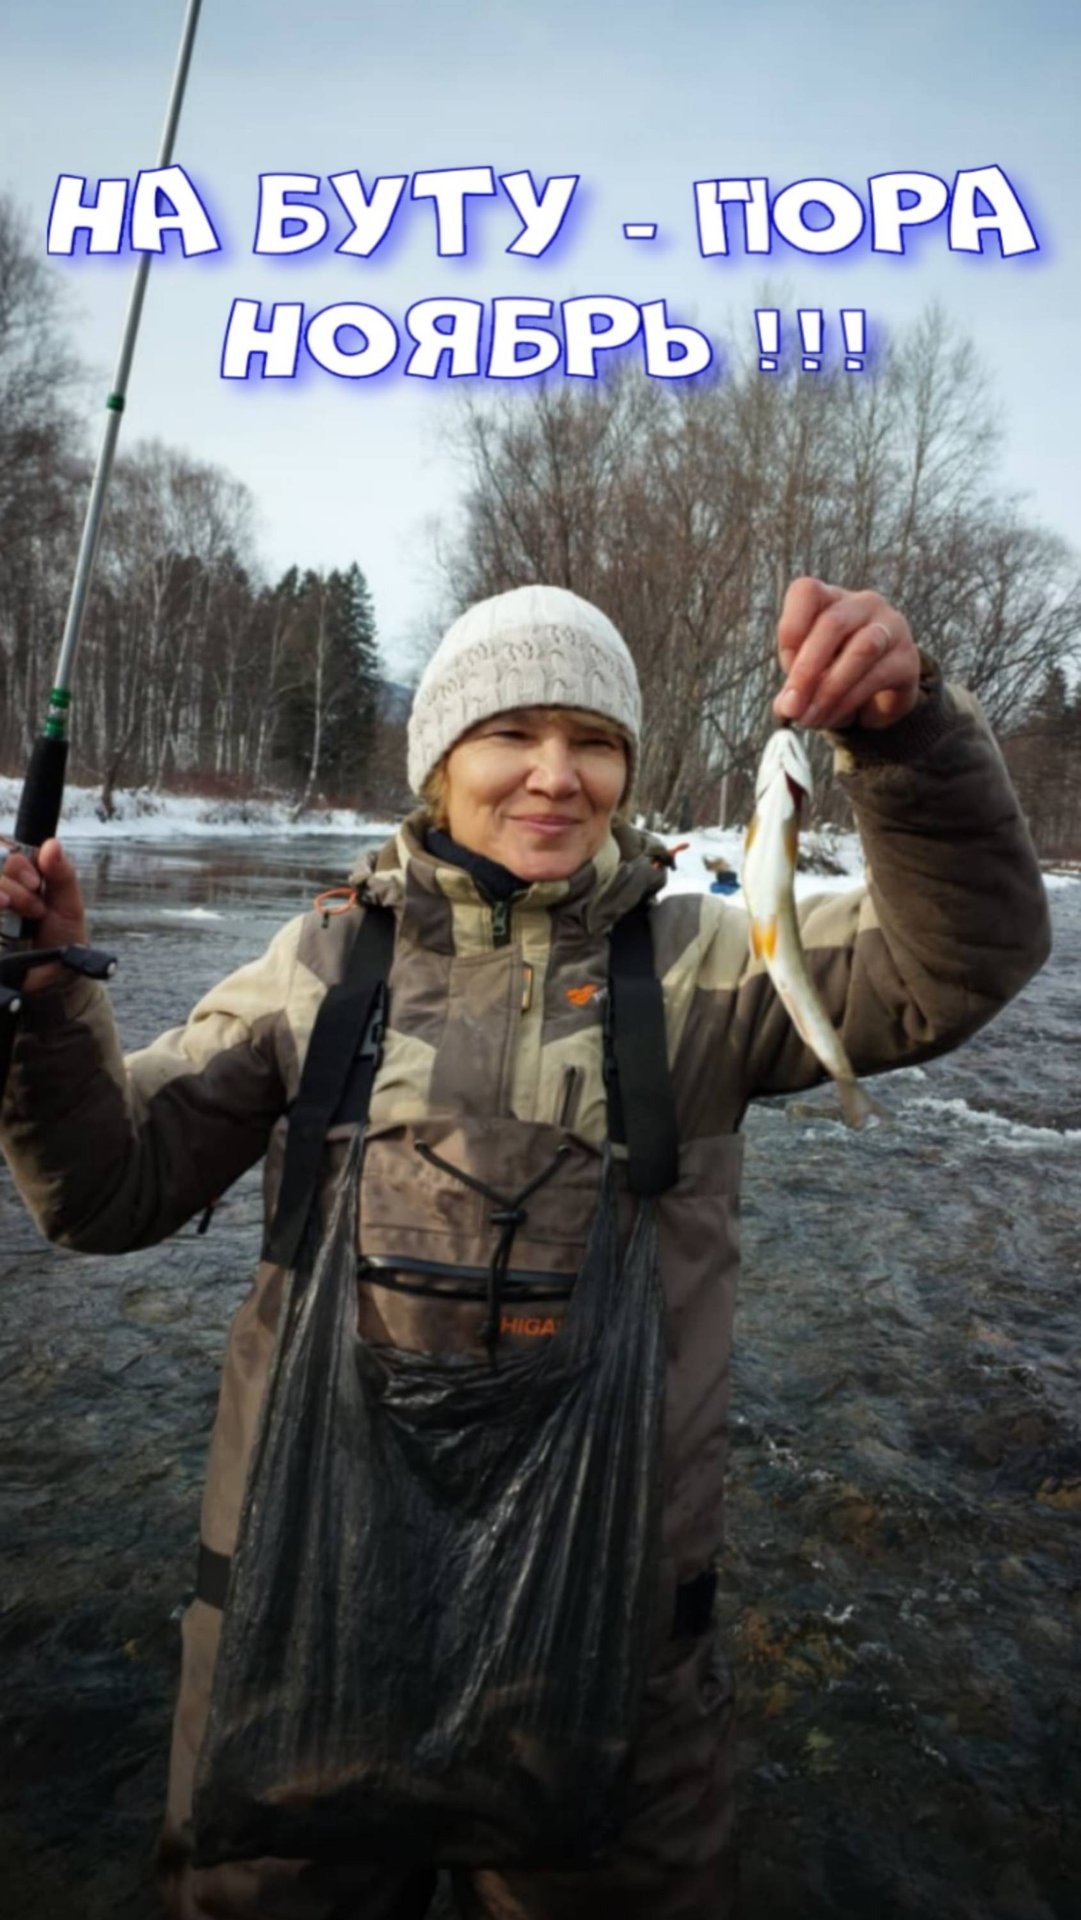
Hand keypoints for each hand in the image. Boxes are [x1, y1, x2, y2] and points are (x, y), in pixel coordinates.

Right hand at [0, 839, 87, 991]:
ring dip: (3, 894)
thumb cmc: (62, 939)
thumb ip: (62, 873)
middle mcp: (4, 888)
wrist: (54, 979)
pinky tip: (4, 918)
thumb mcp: (68, 905)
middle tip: (34, 907)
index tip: (35, 883)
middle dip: (13, 884)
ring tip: (22, 916)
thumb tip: (52, 843)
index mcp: (23, 876)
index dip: (18, 863)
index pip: (6, 850)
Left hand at [773, 578, 920, 730]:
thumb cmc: (834, 672)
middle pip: (833, 623)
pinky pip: (877, 677)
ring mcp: (891, 627)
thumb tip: (787, 706)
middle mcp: (863, 604)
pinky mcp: (907, 659)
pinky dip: (848, 702)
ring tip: (810, 718)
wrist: (879, 694)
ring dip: (830, 689)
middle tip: (792, 707)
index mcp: (830, 598)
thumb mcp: (808, 673)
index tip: (784, 666)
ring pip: (861, 649)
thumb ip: (794, 684)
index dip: (791, 629)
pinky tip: (832, 717)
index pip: (806, 592)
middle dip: (807, 670)